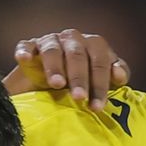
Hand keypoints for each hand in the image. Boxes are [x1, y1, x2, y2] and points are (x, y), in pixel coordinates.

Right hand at [8, 30, 129, 108]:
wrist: (47, 86)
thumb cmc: (80, 86)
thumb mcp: (100, 83)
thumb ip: (113, 78)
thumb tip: (120, 76)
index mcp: (93, 46)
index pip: (100, 60)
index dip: (100, 83)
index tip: (98, 106)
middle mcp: (72, 39)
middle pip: (78, 55)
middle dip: (80, 77)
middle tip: (80, 98)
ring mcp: (50, 41)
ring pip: (53, 50)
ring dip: (55, 67)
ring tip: (57, 84)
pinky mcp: (30, 47)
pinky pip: (26, 46)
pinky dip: (25, 51)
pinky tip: (24, 58)